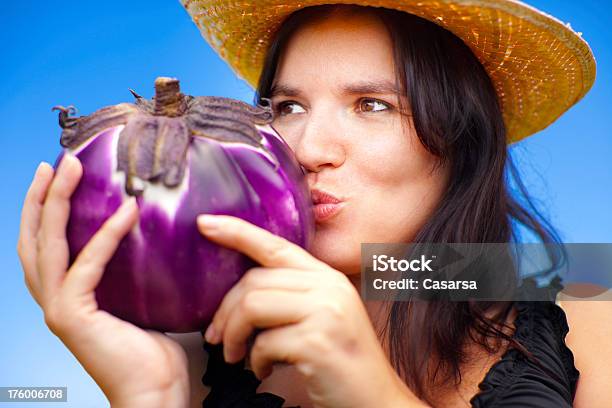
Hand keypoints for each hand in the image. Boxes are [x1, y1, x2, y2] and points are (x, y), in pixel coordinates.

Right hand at [17, 155, 188, 406]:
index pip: (46, 246)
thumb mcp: (140, 301)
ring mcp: (58, 309)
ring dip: (56, 202)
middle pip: (34, 239)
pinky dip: (106, 235)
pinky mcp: (73, 317)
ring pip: (46, 245)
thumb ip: (133, 272)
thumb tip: (153, 236)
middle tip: (56, 161)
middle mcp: (54, 301)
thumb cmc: (153, 352)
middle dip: (41, 197)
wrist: (153, 392)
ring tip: (69, 168)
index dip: (46, 209)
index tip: (58, 175)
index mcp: (67, 297)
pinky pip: (87, 266)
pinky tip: (126, 210)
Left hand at [197, 215, 424, 407]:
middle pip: (254, 281)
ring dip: (233, 336)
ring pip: (252, 306)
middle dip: (225, 310)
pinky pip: (263, 343)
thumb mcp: (322, 316)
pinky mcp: (316, 342)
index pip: (276, 245)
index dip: (237, 232)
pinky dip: (255, 361)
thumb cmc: (342, 362)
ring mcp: (325, 312)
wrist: (376, 400)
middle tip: (216, 336)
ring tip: (235, 356)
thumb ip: (292, 296)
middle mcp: (328, 287)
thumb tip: (241, 293)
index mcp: (327, 277)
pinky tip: (264, 370)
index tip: (205, 223)